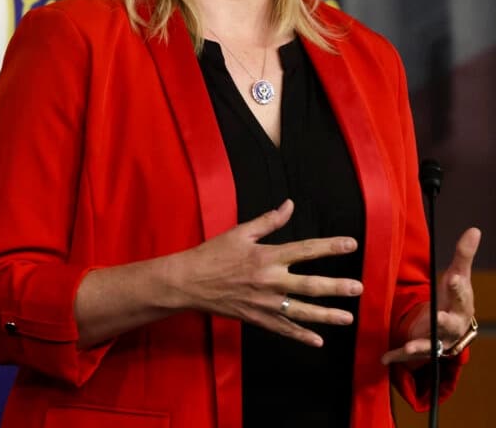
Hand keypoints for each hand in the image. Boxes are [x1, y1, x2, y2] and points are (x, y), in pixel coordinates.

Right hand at [169, 199, 362, 346]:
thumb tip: (289, 205)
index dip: (329, 246)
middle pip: (310, 285)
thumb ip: (268, 221)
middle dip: (336, 287)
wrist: (188, 282)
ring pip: (301, 311)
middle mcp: (270, 280)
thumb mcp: (239, 232)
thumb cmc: (212, 254)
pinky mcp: (256, 318)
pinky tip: (317, 341)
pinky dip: (300, 336)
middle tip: (359, 288)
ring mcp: (264, 303)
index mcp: (266, 256)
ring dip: (326, 315)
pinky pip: (282, 329)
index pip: (305, 249)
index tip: (351, 244)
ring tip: (348, 318)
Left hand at [381, 227, 481, 364]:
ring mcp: (437, 339)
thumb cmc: (454, 298)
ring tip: (409, 347)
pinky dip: (396, 356)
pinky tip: (384, 358)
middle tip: (439, 317)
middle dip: (445, 321)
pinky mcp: (420, 348)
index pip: (461, 295)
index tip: (451, 278)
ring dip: (420, 346)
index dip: (456, 287)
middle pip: (450, 323)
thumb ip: (463, 255)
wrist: (452, 328)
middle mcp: (452, 325)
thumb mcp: (458, 276)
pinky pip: (408, 355)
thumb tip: (474, 230)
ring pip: (431, 345)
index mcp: (461, 305)